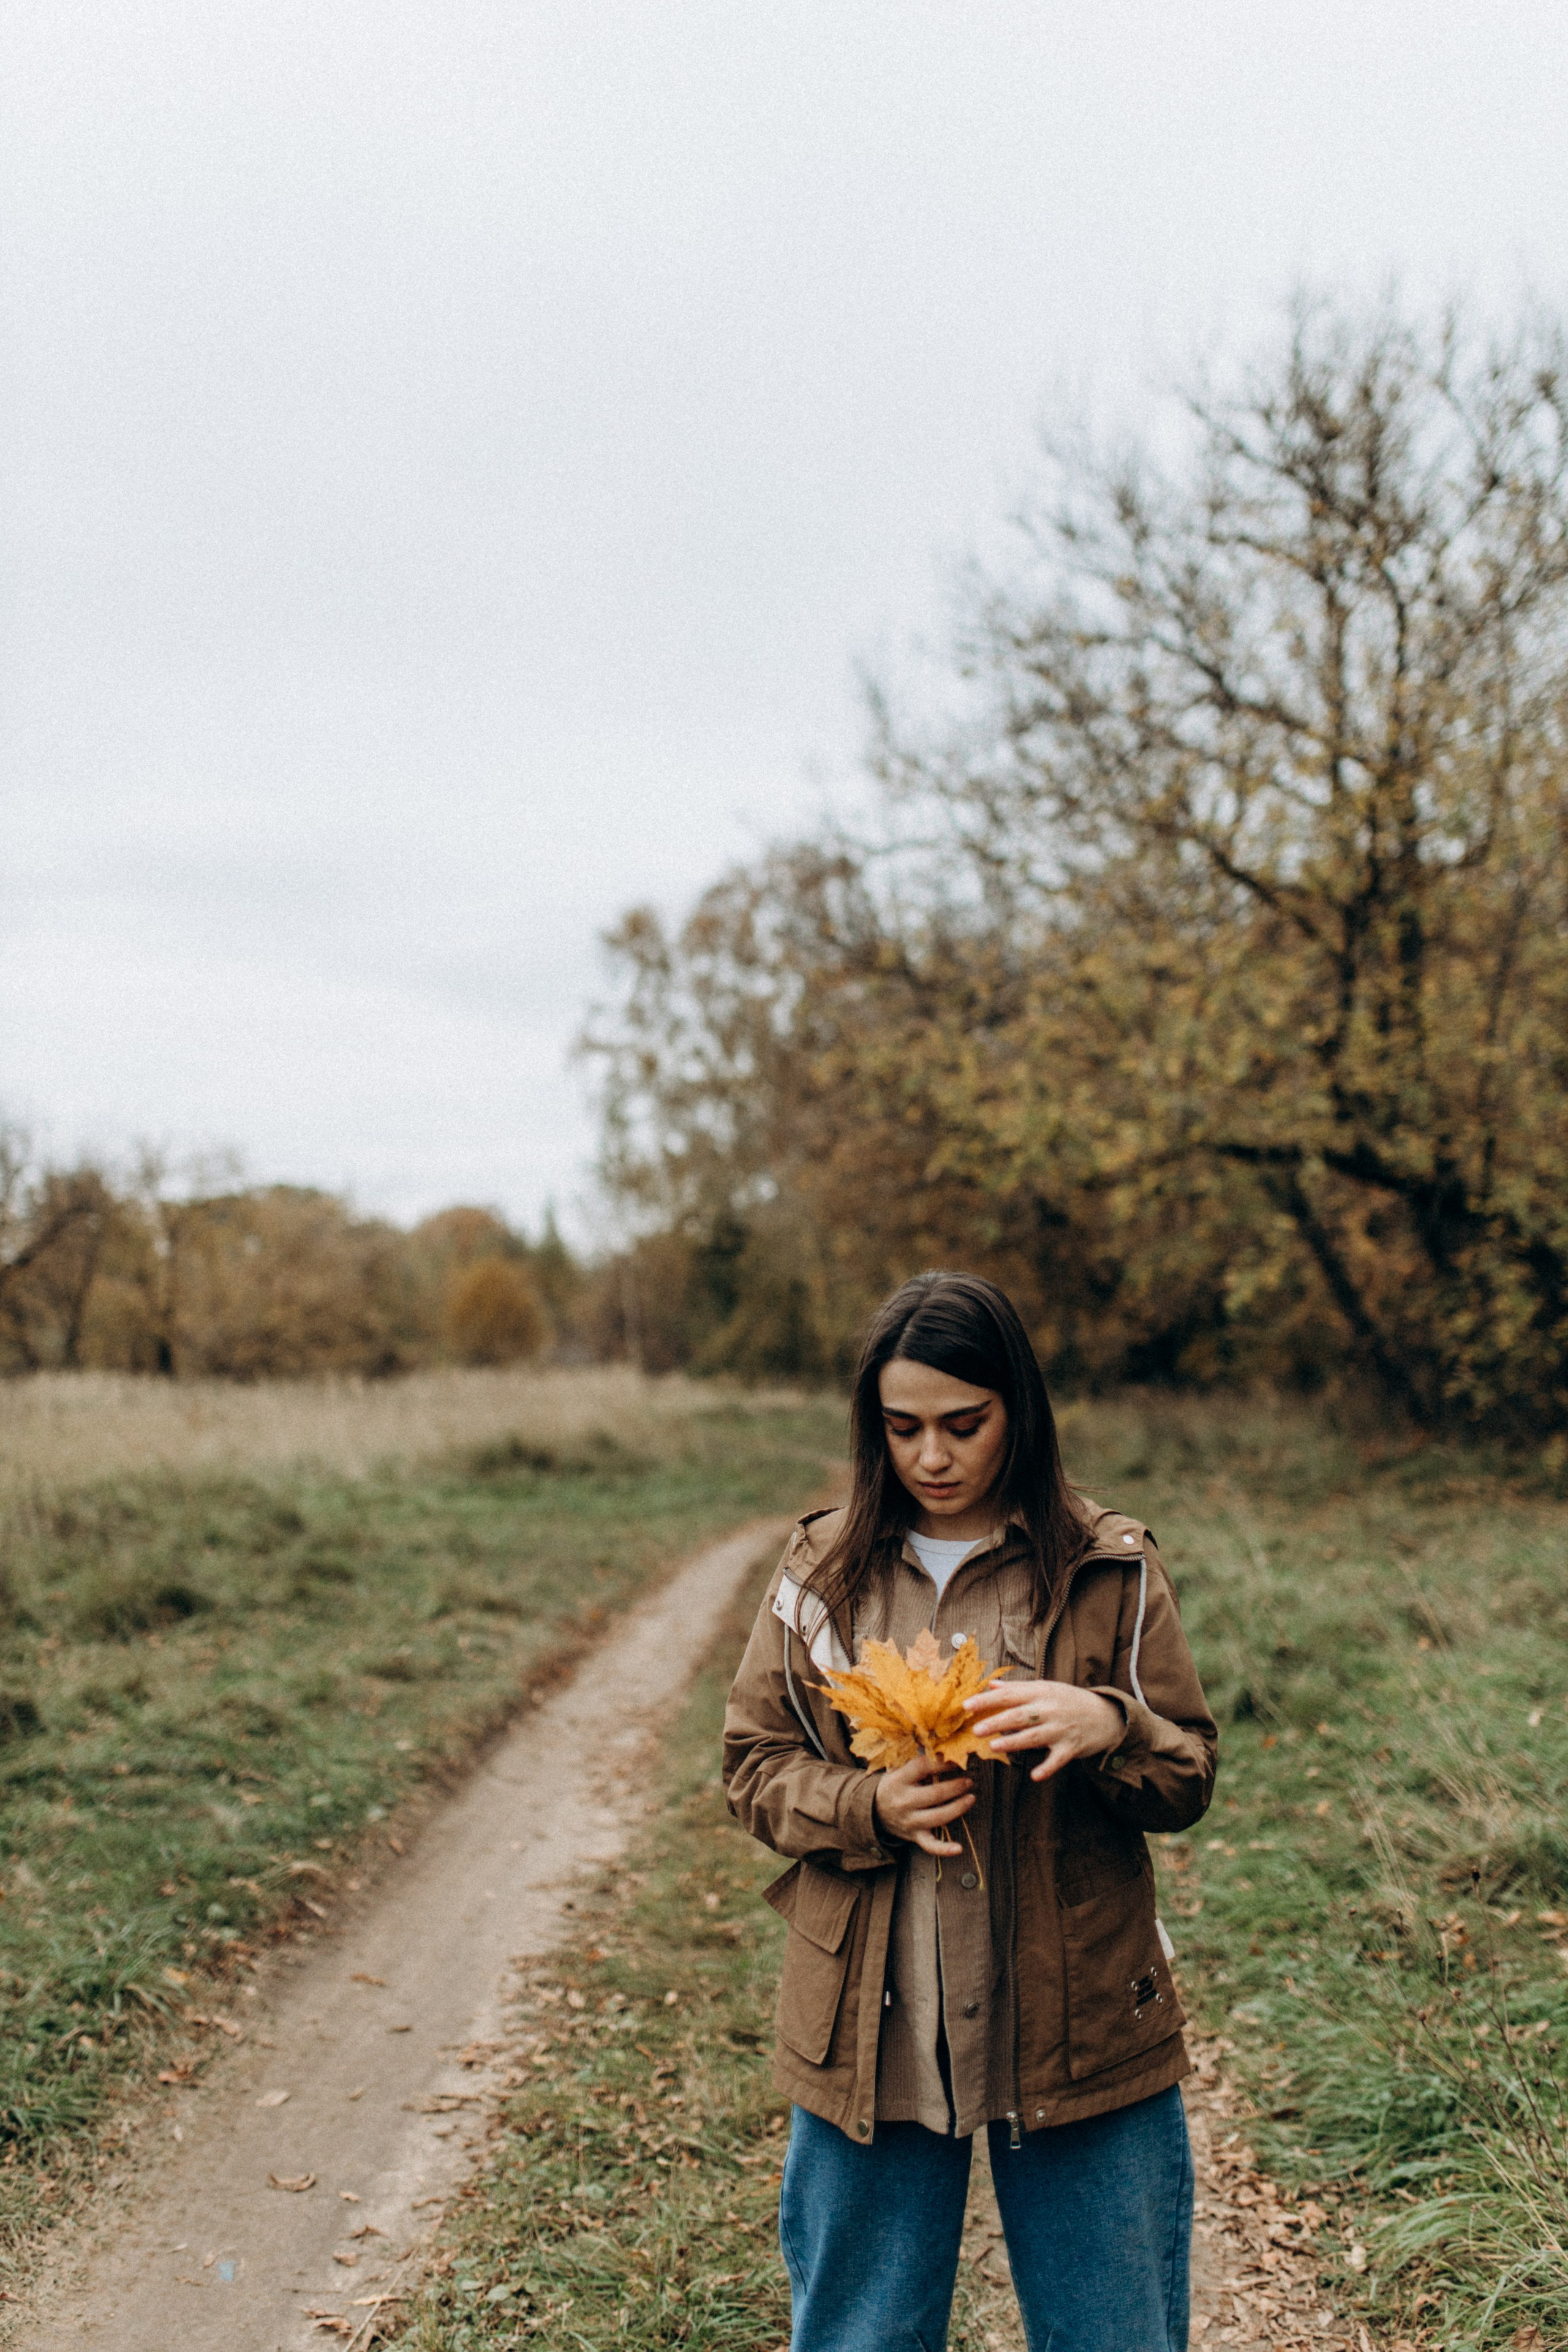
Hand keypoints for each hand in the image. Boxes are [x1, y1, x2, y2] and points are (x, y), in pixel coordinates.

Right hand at [872, 1754, 974, 1855]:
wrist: (873, 1810)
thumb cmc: (894, 1785)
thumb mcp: (900, 1769)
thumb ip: (920, 1761)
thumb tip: (944, 1748)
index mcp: (899, 1780)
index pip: (923, 1768)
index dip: (942, 1763)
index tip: (956, 1760)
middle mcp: (904, 1801)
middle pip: (935, 1794)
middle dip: (956, 1787)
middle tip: (969, 1781)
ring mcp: (910, 1821)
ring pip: (938, 1817)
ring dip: (958, 1807)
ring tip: (971, 1798)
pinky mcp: (915, 1836)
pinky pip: (930, 1846)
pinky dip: (944, 1849)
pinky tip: (959, 1848)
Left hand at [963, 1678, 1124, 1782]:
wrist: (1107, 1716)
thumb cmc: (1070, 1701)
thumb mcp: (1046, 1688)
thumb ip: (1018, 1688)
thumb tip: (991, 1684)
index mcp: (1041, 1692)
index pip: (1009, 1695)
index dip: (987, 1700)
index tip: (966, 1705)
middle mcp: (1050, 1709)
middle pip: (1020, 1715)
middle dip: (997, 1722)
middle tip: (976, 1730)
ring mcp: (1061, 1729)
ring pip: (1034, 1736)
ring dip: (1014, 1742)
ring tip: (994, 1746)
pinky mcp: (1071, 1748)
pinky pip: (1057, 1759)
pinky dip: (1047, 1767)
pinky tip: (1034, 1776)